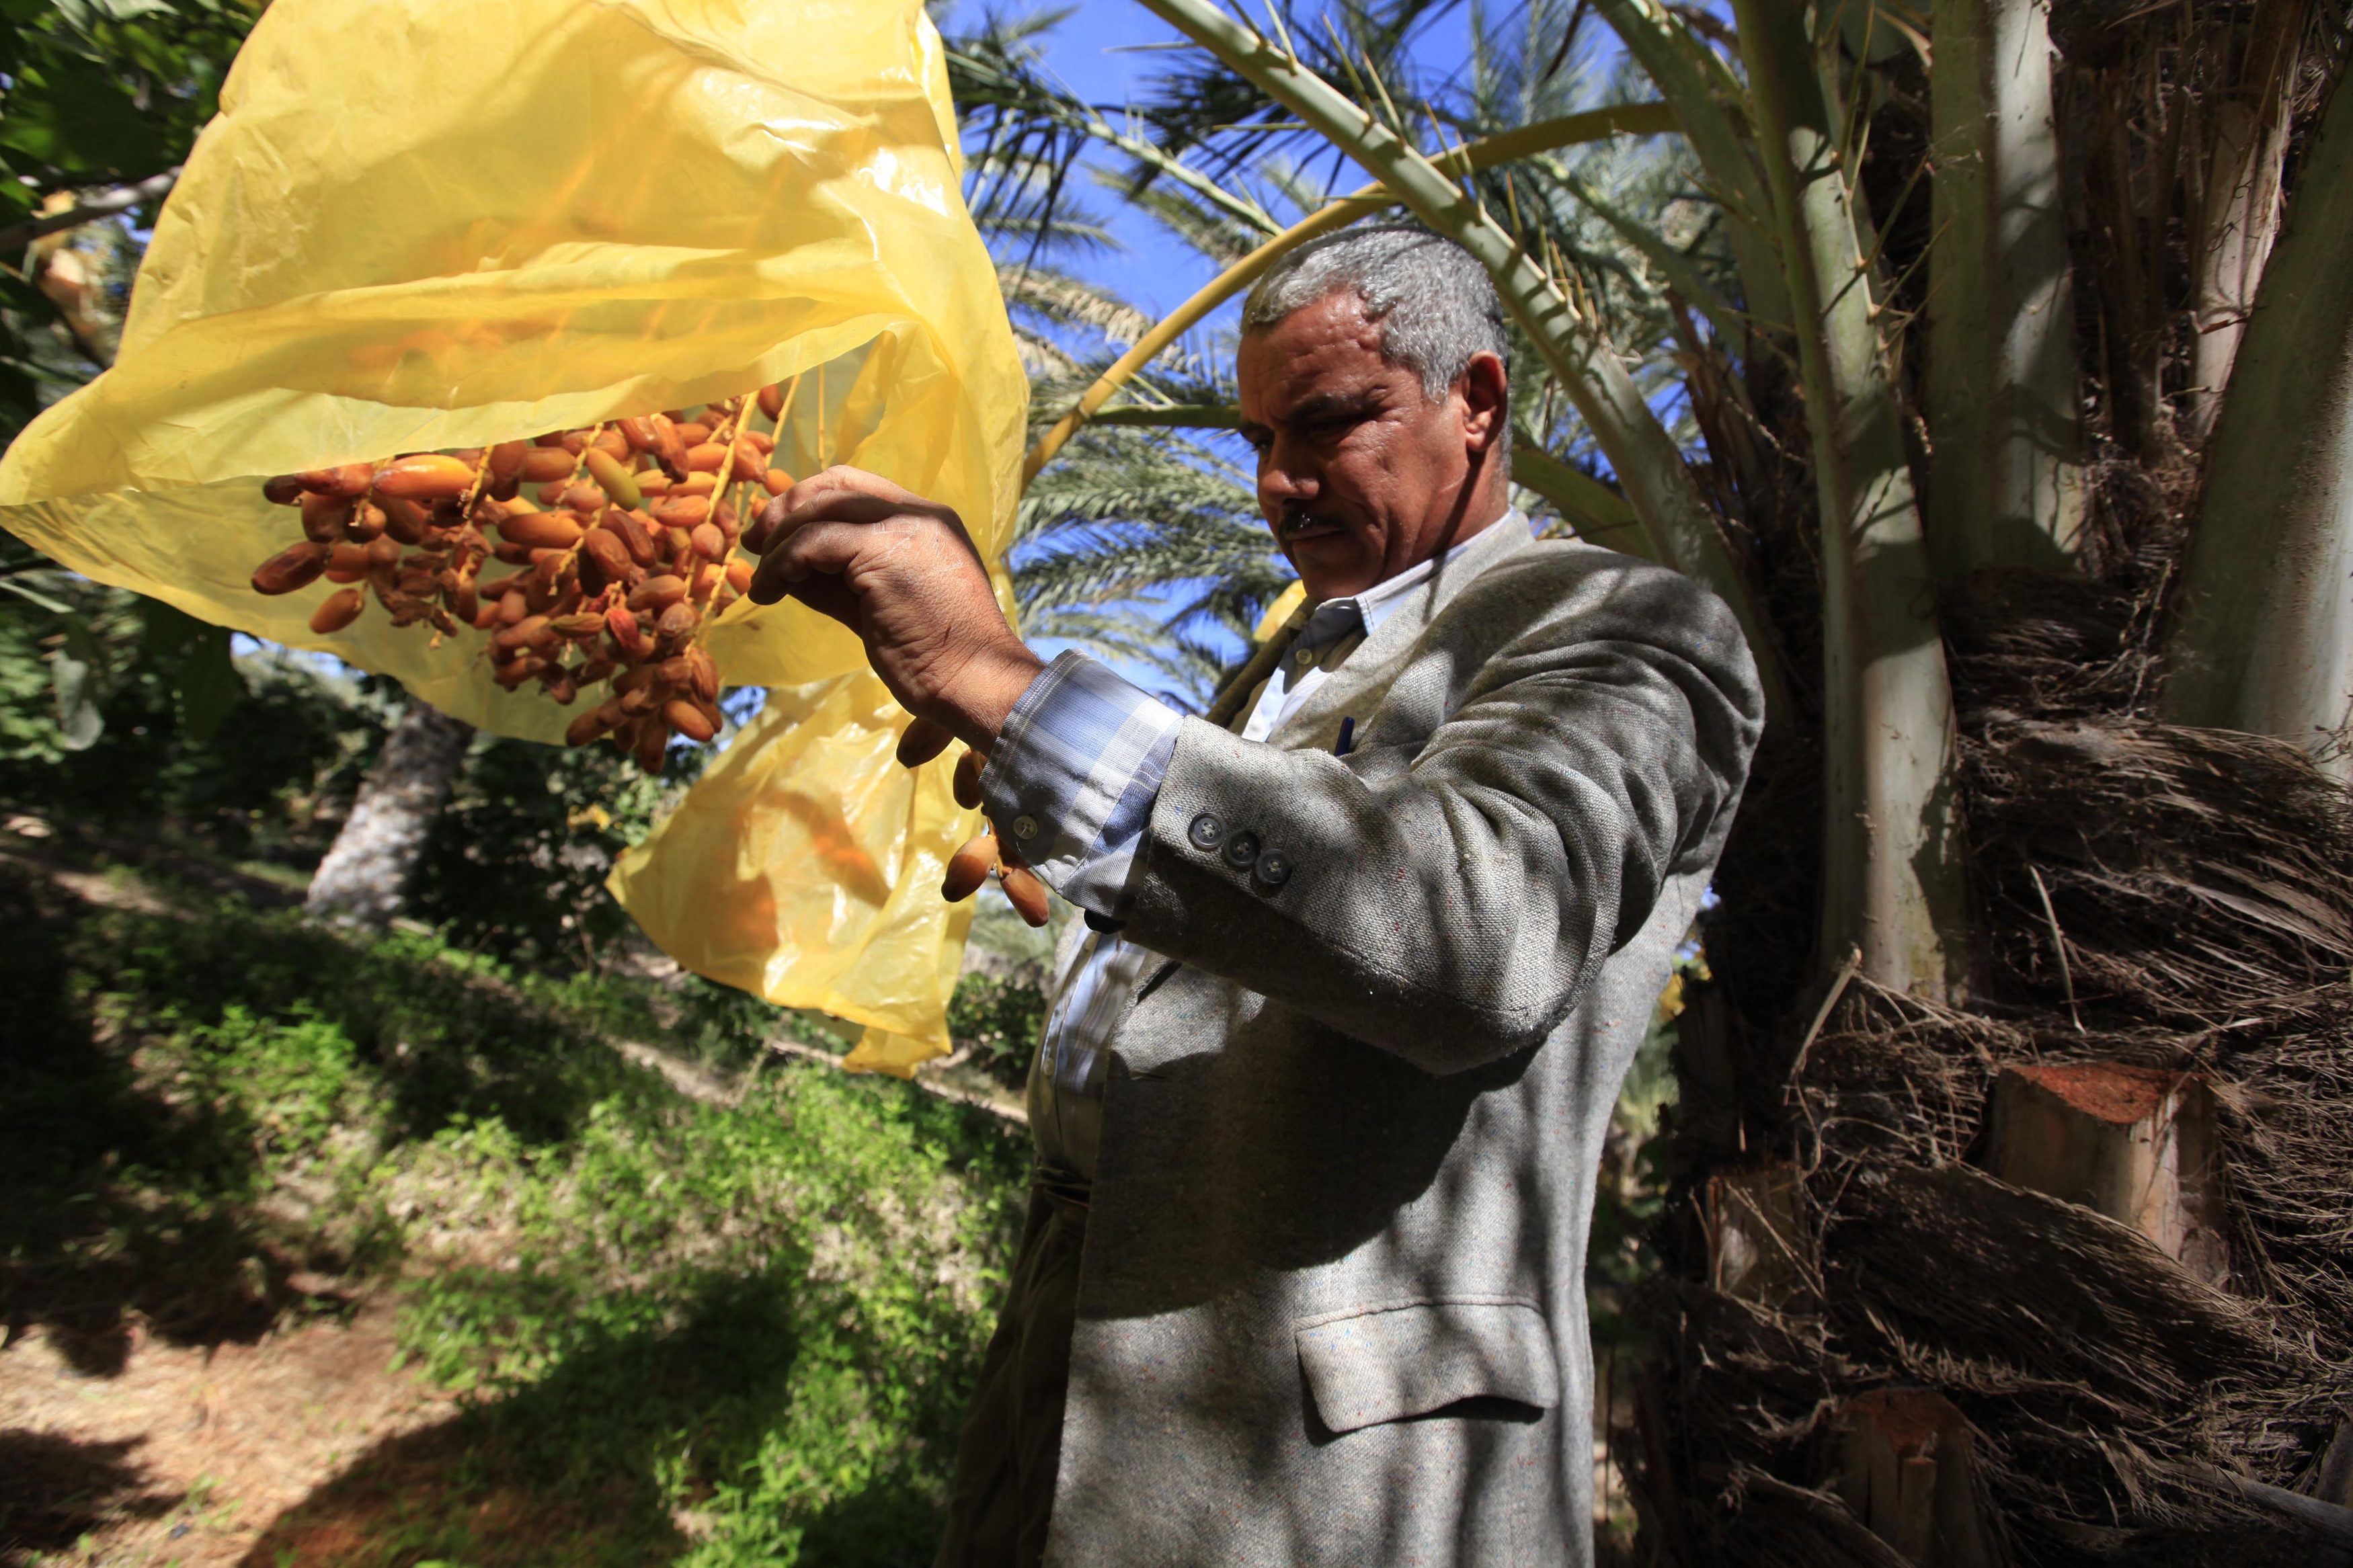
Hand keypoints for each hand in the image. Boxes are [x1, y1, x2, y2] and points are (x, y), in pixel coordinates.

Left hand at [748, 467, 1041, 751]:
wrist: (974, 681)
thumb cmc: (936, 658)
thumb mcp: (876, 607)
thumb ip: (835, 581)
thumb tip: (782, 569)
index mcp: (928, 520)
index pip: (858, 487)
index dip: (812, 502)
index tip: (779, 534)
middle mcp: (919, 512)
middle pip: (835, 484)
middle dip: (787, 509)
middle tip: (756, 543)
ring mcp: (904, 526)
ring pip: (819, 508)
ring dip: (778, 541)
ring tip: (760, 579)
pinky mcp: (883, 551)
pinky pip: (811, 543)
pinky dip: (780, 565)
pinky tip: (768, 593)